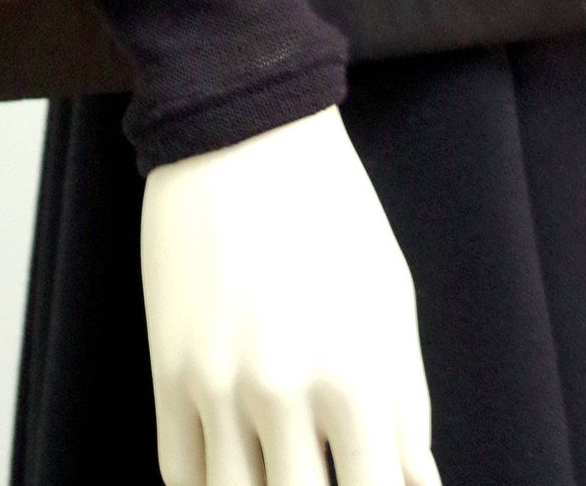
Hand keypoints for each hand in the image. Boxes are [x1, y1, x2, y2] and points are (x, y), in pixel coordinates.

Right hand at [140, 106, 439, 485]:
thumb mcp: (391, 298)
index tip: (368, 483)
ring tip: (278, 461)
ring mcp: (219, 385)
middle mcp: (286, 393)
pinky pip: (180, 475)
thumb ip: (407, 403)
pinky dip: (208, 483)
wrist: (244, 134)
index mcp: (359, 378)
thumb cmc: (333, 211)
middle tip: (319, 466)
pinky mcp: (168, 369)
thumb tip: (417, 483)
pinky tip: (234, 461)